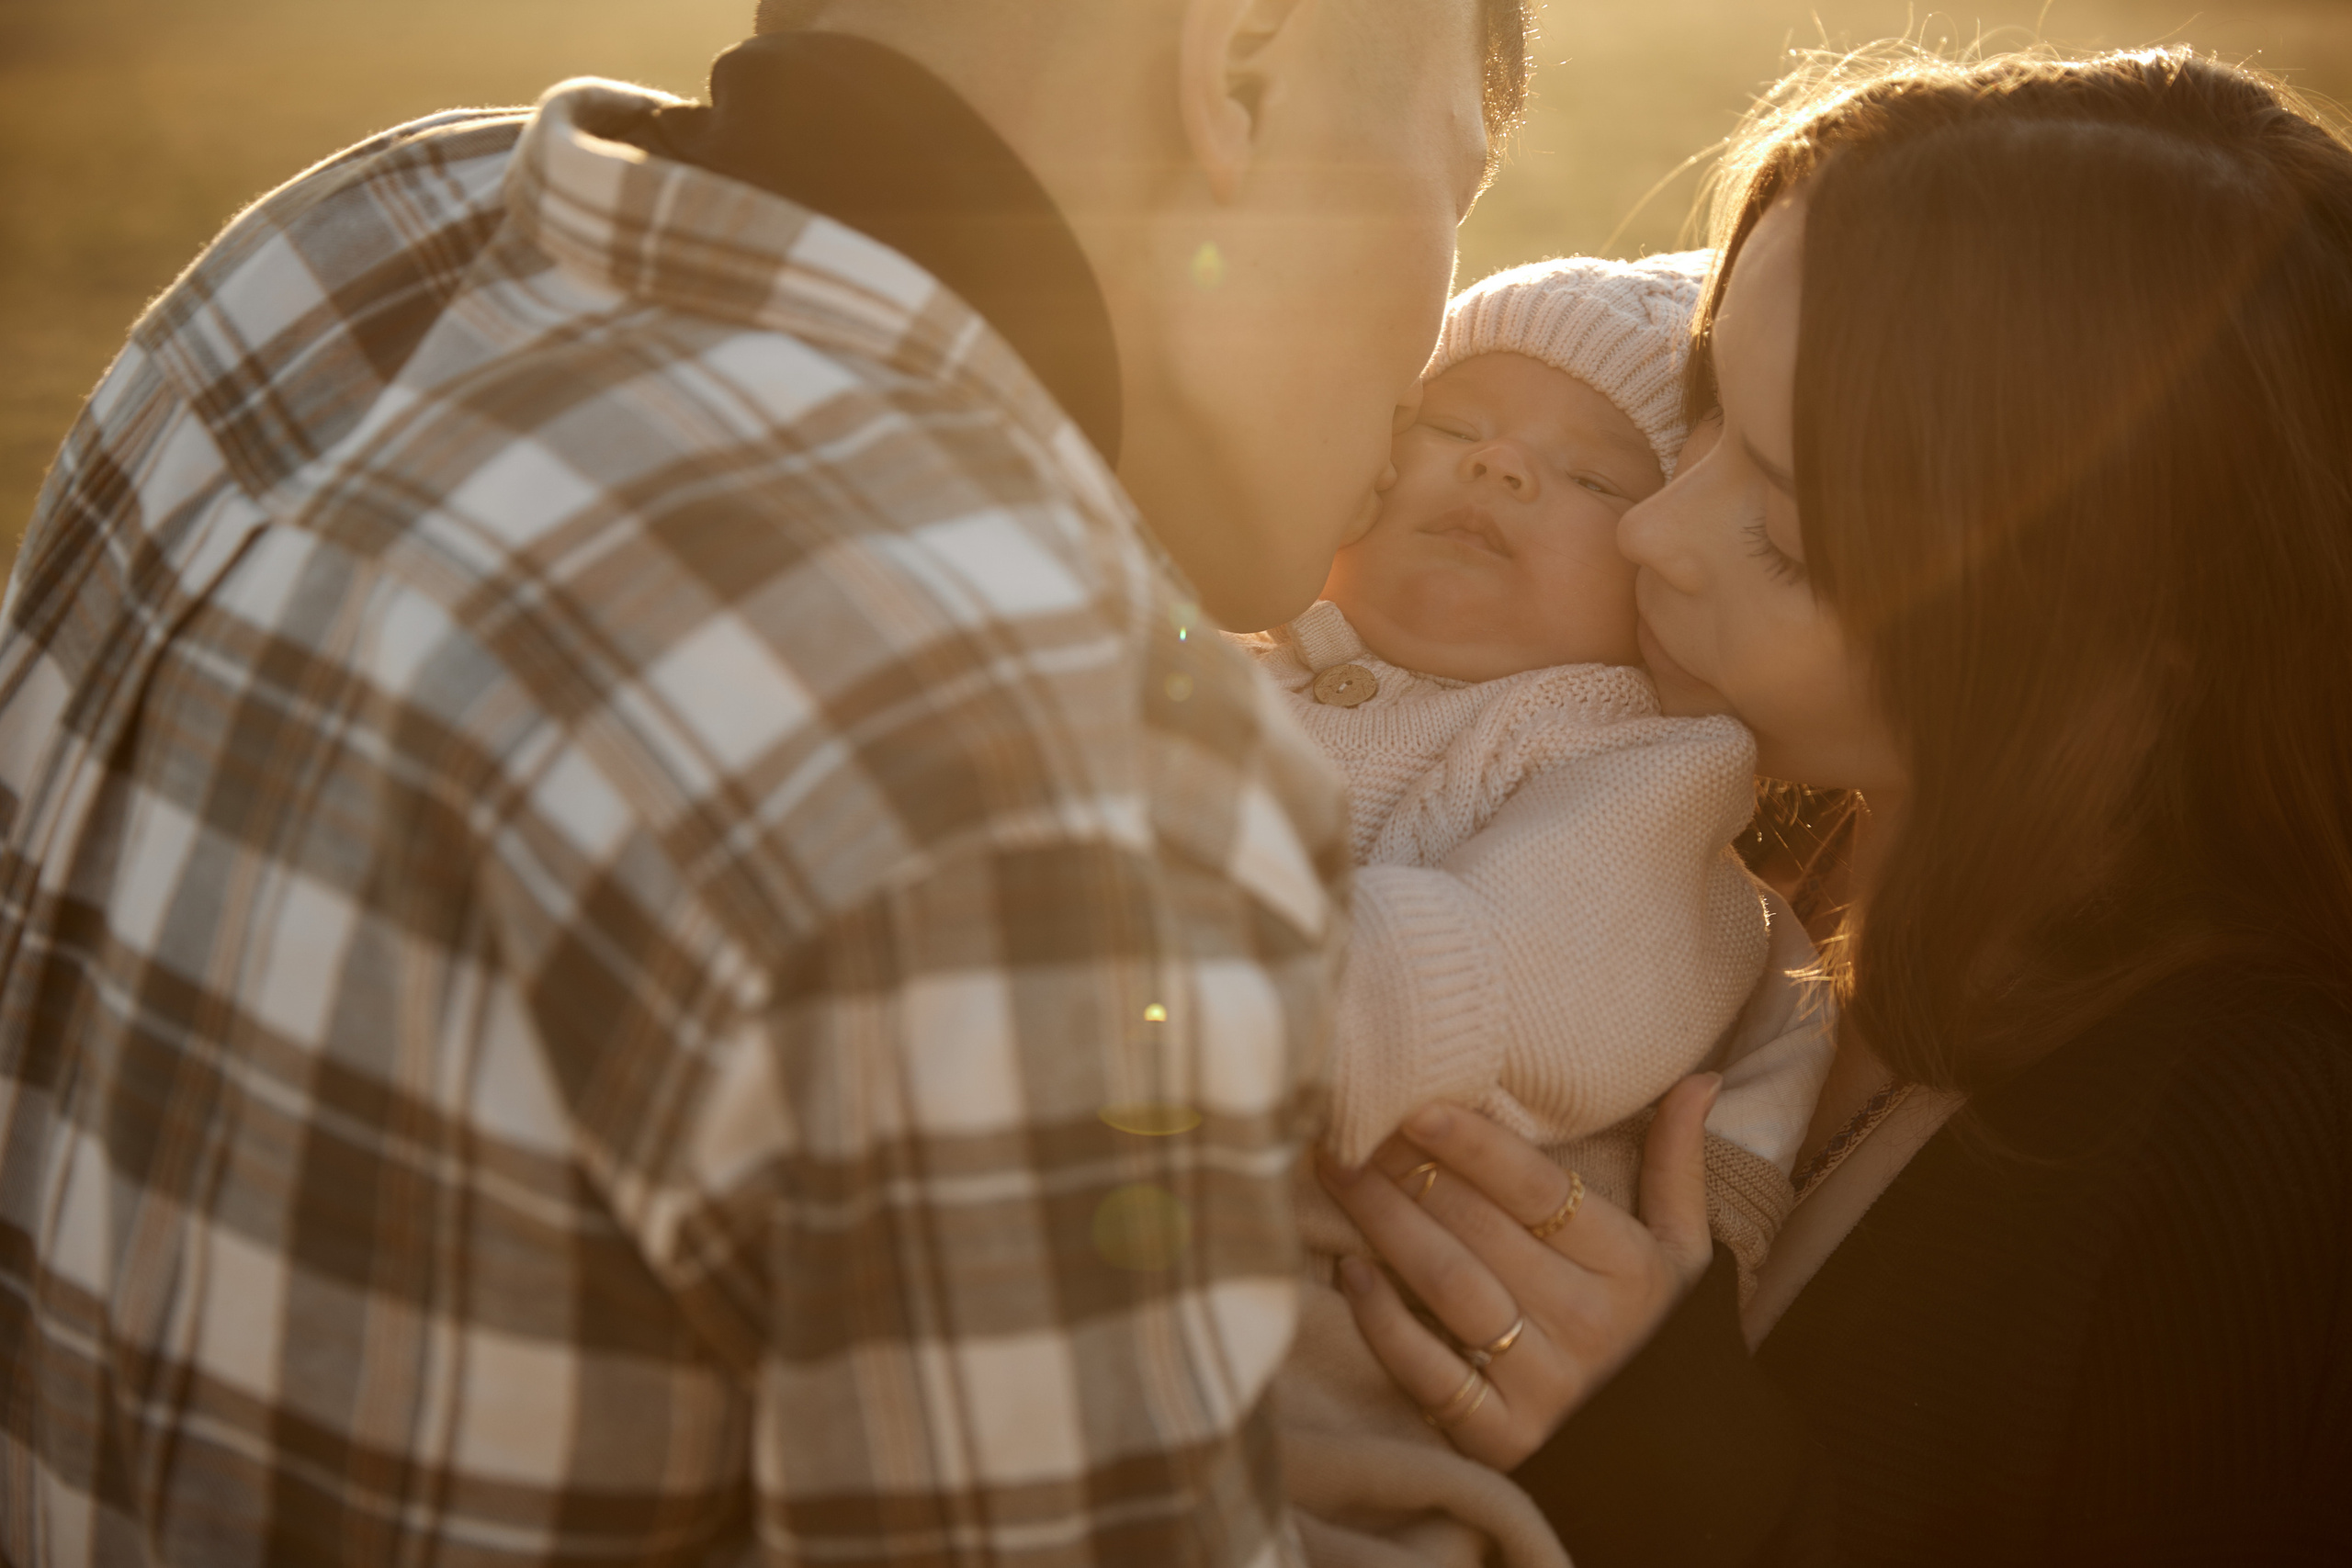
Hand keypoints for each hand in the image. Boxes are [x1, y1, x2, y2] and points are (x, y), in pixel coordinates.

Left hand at [1316, 1074, 1721, 1469]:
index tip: (1417, 1105)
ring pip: (1448, 1285)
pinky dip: (1383, 1322)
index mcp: (1628, 1269)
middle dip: (1407, 1169)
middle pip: (1479, 1229)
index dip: (1475, 1146)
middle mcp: (1586, 1324)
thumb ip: (1678, 1167)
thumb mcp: (1686, 1256)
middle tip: (1349, 1122)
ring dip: (1384, 1224)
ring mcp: (1543, 1386)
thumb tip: (1697, 1078)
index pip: (1540, 1192)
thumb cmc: (1664, 1340)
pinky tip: (1350, 1270)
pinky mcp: (1504, 1440)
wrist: (1683, 1469)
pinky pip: (1430, 1372)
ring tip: (1336, 1172)